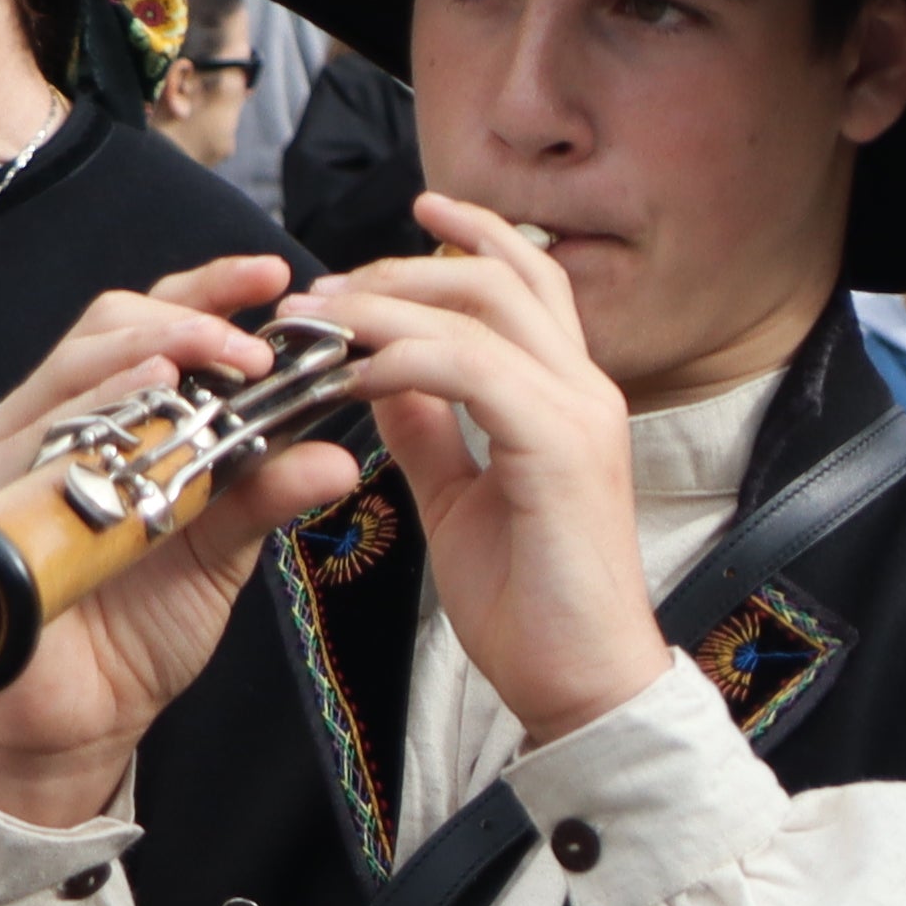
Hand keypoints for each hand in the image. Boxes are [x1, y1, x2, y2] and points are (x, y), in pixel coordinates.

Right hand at [0, 258, 357, 830]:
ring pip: (66, 378)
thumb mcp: (220, 550)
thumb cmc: (140, 621)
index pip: (155, 324)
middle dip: (185, 323)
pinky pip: (26, 453)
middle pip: (107, 329)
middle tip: (252, 350)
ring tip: (208, 368)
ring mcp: (11, 464)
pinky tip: (129, 421)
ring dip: (141, 364)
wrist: (81, 717)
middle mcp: (55, 425)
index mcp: (114, 419)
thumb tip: (340, 455)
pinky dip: (81, 427)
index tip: (276, 277)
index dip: (210, 289)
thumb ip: (266, 496)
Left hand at [305, 196, 662, 754]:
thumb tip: (386, 383)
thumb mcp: (460, 501)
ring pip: (482, 311)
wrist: (581, 686)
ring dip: (388, 306)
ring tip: (320, 321)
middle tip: (323, 292)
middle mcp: (586, 391)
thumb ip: (432, 434)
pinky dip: (404, 361)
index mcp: (569, 399)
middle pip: (499, 280)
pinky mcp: (560, 450)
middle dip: (402, 270)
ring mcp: (580, 415)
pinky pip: (472, 371)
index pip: (526, 284)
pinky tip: (353, 375)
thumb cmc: (530, 609)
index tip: (408, 220)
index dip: (470, 241)